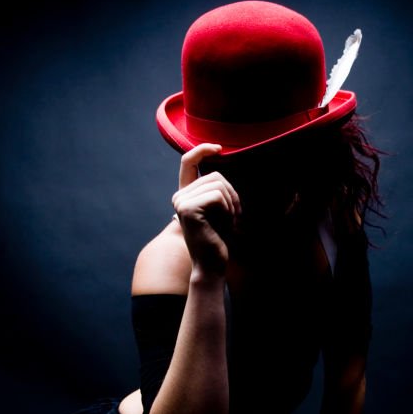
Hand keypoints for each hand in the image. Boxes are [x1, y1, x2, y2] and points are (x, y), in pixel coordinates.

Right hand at [171, 143, 241, 276]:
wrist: (212, 265)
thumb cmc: (219, 239)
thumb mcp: (219, 209)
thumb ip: (216, 189)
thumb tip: (220, 158)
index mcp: (185, 194)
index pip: (188, 162)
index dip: (202, 150)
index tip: (218, 148)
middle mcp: (179, 196)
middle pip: (215, 175)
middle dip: (231, 195)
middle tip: (233, 218)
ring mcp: (181, 201)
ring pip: (218, 184)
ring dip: (231, 203)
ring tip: (229, 222)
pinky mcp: (188, 208)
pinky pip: (217, 196)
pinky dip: (227, 209)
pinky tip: (224, 224)